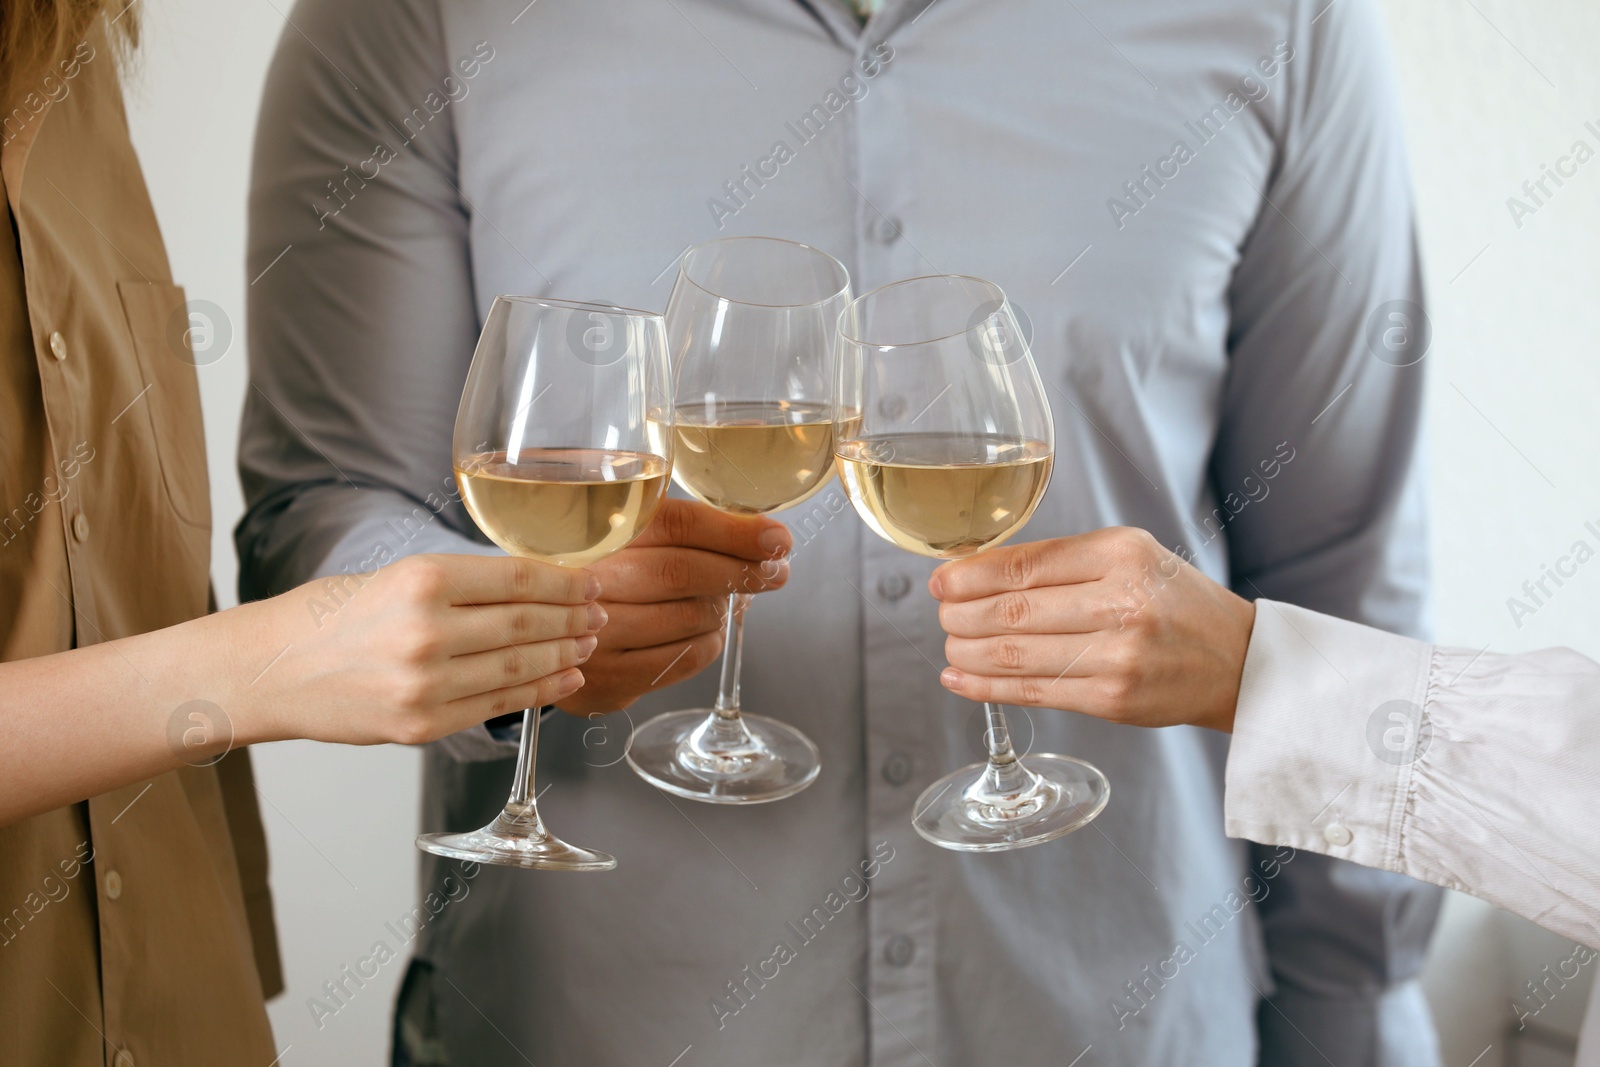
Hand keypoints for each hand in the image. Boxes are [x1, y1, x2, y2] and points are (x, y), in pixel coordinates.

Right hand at [235, 553, 603, 744]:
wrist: (272, 671)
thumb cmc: (332, 617)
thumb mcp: (396, 577)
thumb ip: (462, 585)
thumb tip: (535, 588)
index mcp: (420, 581)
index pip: (517, 579)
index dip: (564, 583)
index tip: (590, 582)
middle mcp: (426, 632)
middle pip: (526, 624)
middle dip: (573, 619)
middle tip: (600, 613)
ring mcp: (425, 684)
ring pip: (519, 667)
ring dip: (564, 655)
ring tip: (588, 643)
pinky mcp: (422, 724)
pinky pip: (497, 705)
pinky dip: (539, 692)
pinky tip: (564, 679)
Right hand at [553, 497, 790, 714]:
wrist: (539, 638)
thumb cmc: (600, 579)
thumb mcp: (626, 541)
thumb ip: (684, 534)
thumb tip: (766, 541)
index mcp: (597, 534)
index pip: (676, 525)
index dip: (734, 532)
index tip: (777, 539)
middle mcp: (589, 581)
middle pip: (684, 572)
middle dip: (741, 572)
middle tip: (775, 572)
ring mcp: (596, 634)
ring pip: (691, 618)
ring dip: (722, 609)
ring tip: (721, 602)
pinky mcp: (610, 677)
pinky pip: (686, 658)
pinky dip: (709, 642)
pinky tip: (702, 631)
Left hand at [928, 527, 1254, 731]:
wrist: (1236, 660)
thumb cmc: (1174, 602)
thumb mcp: (1130, 556)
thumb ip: (1062, 561)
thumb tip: (978, 571)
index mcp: (1122, 555)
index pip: (1025, 565)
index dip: (971, 575)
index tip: (942, 580)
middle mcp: (1121, 603)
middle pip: (1013, 610)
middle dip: (961, 614)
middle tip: (942, 613)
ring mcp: (1117, 656)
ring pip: (1016, 654)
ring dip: (967, 652)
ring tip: (949, 645)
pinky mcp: (1112, 700)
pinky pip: (1034, 692)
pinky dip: (987, 687)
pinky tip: (960, 678)